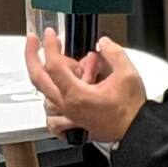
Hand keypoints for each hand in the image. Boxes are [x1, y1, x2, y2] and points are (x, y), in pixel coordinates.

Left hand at [23, 29, 145, 143]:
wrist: (136, 132)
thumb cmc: (131, 110)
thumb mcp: (127, 73)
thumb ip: (113, 52)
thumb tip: (102, 43)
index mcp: (77, 94)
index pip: (54, 65)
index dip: (50, 46)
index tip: (51, 34)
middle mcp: (68, 106)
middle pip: (38, 79)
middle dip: (31, 56)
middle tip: (33, 41)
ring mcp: (68, 115)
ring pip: (44, 94)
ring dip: (48, 77)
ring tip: (67, 67)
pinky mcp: (72, 122)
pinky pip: (51, 115)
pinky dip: (50, 103)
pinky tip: (57, 93)